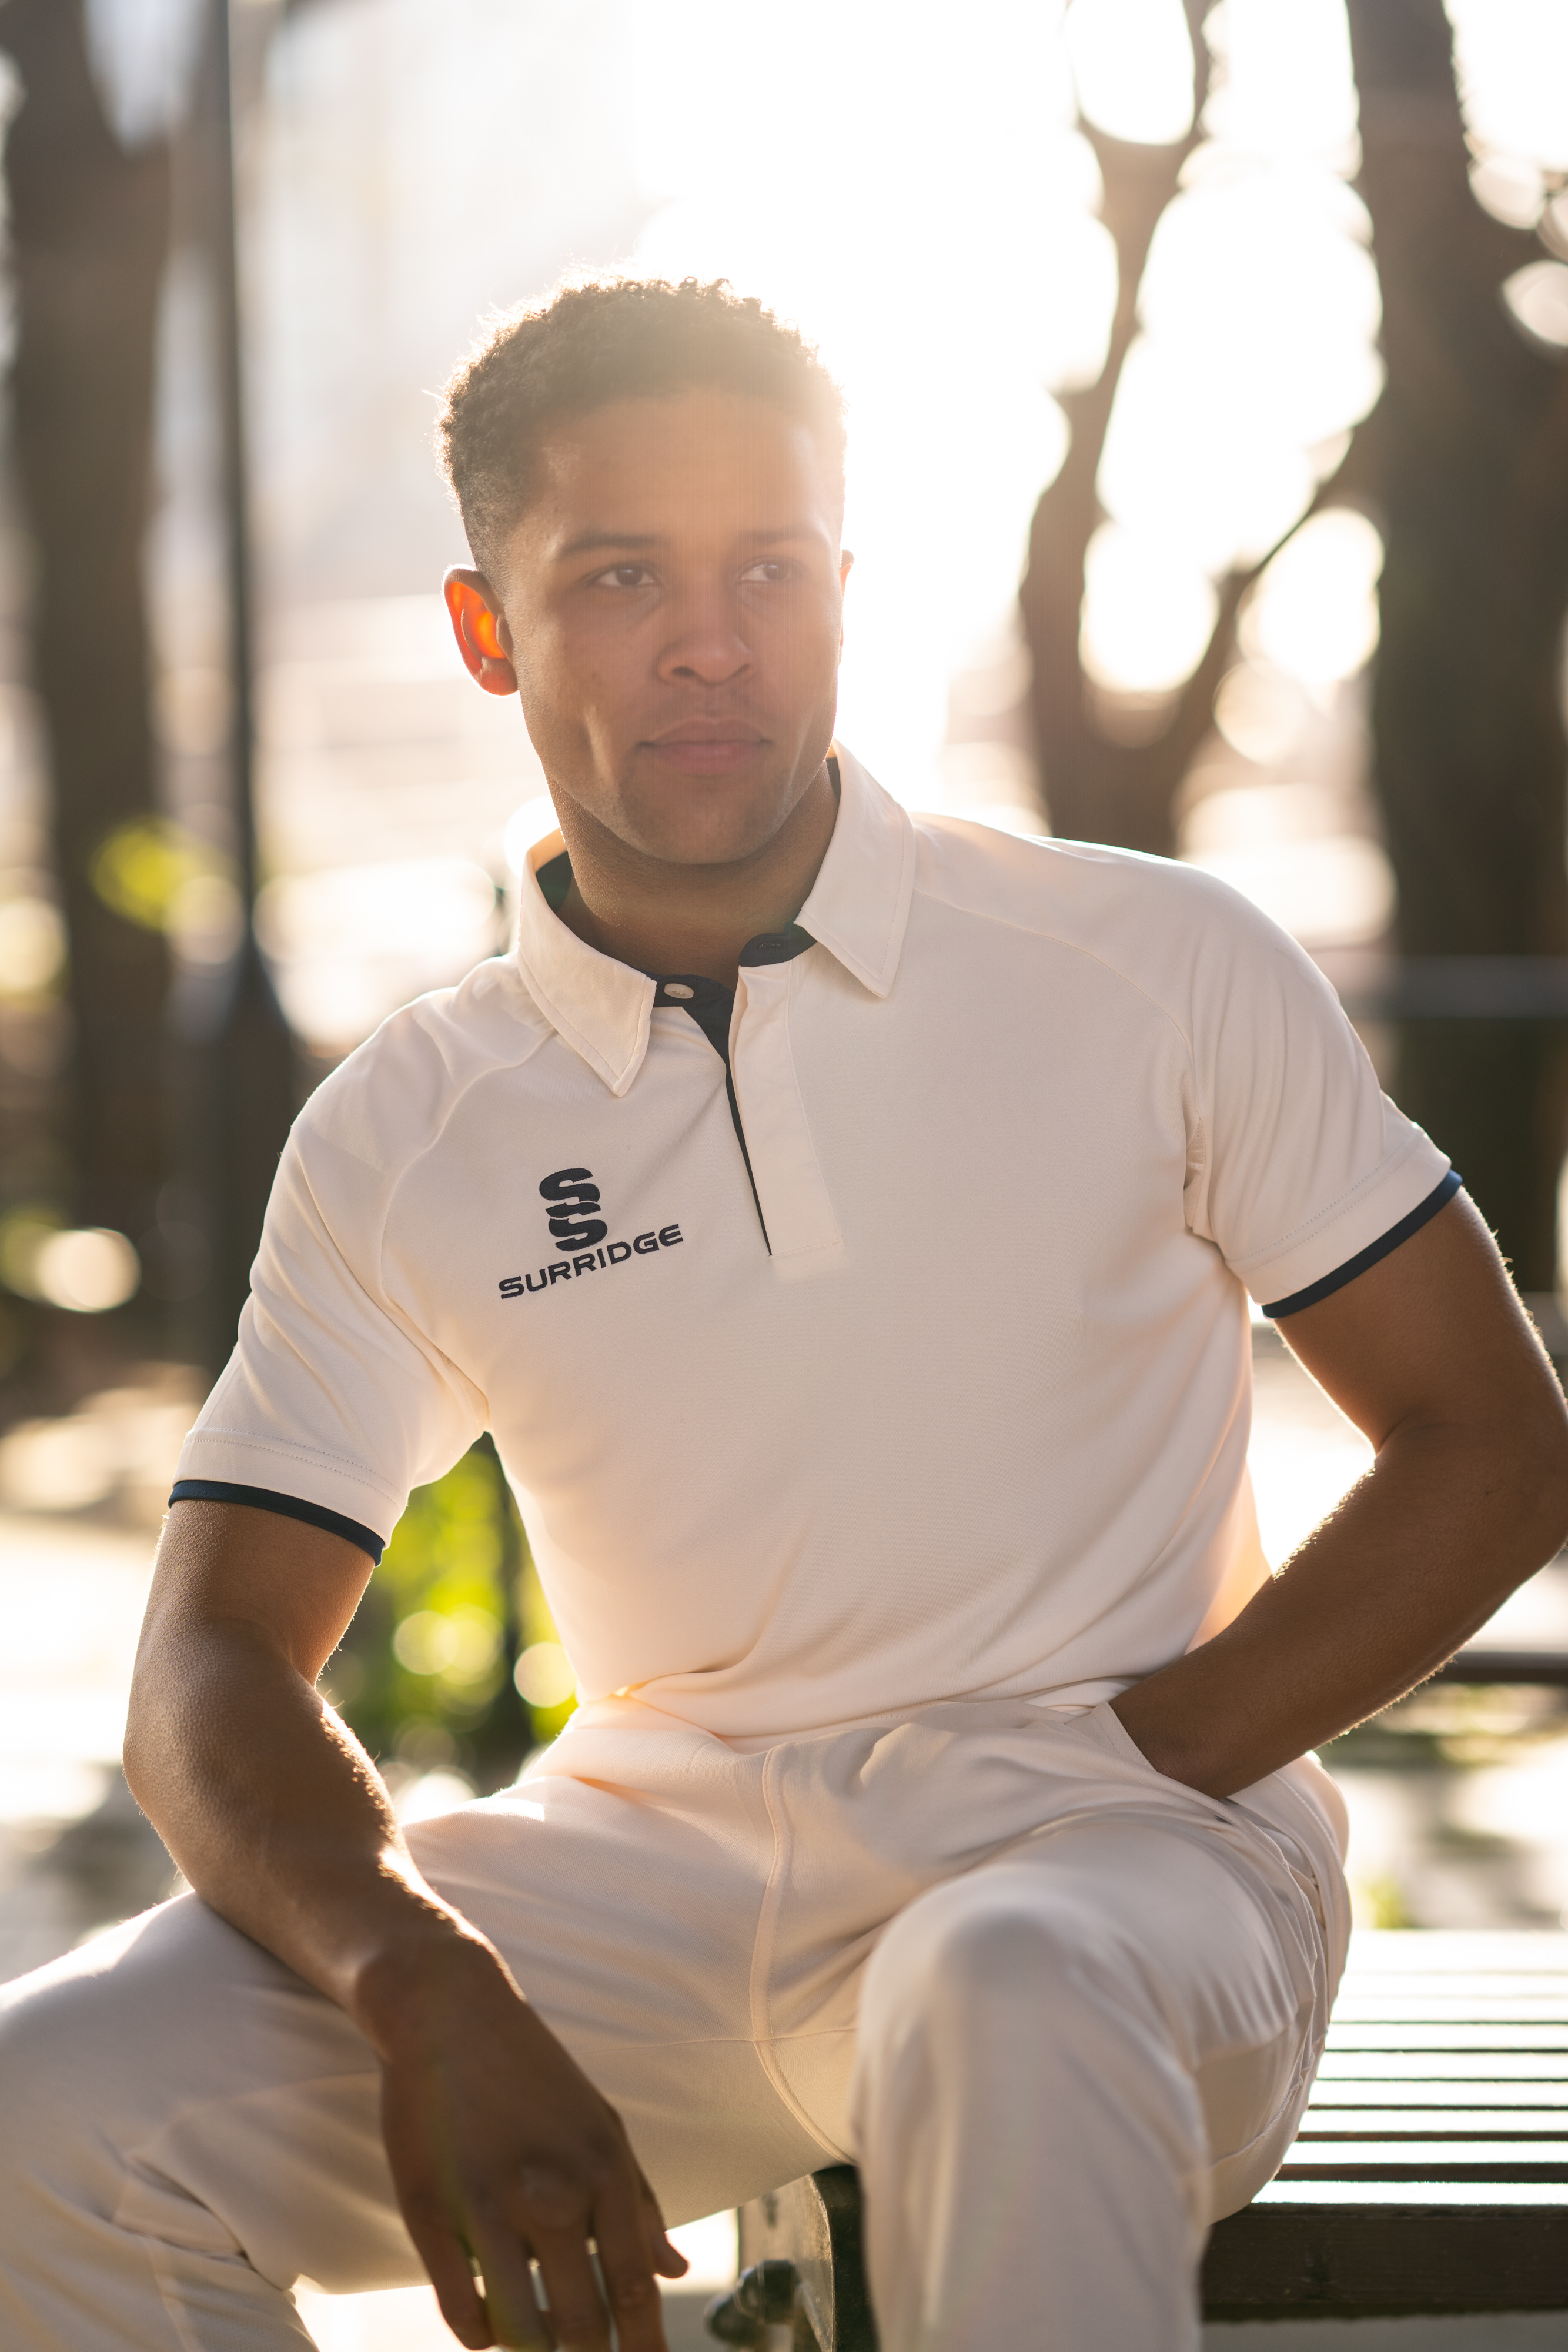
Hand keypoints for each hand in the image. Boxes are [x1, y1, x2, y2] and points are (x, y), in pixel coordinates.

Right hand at [369, 1935, 687, 2348]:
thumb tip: (675, 2268)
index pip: (636, 2288)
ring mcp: (488, 2208)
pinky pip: (461, 2309)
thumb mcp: (603, 2126)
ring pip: (518, 2329)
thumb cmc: (535, 2073)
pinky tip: (490, 2330)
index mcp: (603, 2171)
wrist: (450, 2014)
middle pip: (580, 2323)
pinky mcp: (430, 2214)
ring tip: (537, 2347)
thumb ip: (639, 2203)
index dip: (645, 2348)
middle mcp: (551, 2194)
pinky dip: (480, 2335)